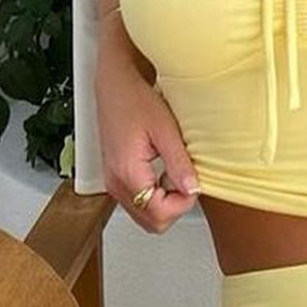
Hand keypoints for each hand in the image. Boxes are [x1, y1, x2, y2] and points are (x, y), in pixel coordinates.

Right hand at [97, 63, 202, 233]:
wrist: (114, 85)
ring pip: (145, 215)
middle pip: (151, 222)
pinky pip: (138, 201)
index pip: (159, 214)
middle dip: (174, 207)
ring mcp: (113, 182)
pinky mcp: (115, 177)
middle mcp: (116, 183)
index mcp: (128, 173)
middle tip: (184, 179)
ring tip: (173, 172)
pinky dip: (154, 195)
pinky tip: (162, 172)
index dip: (183, 204)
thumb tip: (193, 189)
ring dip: (165, 202)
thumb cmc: (135, 99)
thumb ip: (179, 164)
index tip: (192, 182)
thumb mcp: (165, 129)